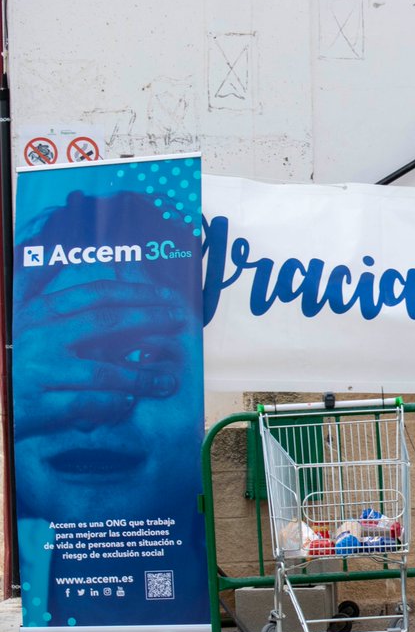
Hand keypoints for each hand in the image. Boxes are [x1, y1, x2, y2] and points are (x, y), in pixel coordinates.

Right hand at [15, 279, 186, 433]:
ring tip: (168, 381)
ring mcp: (40, 373)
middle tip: (179, 322)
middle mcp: (41, 338)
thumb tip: (45, 224)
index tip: (166, 295)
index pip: (94, 295)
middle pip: (106, 323)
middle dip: (149, 320)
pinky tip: (129, 403)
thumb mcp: (13, 307)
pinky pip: (86, 405)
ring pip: (103, 372)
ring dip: (141, 376)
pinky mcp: (37, 407)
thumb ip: (33, 276)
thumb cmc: (5, 347)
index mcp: (38, 313)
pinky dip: (110, 405)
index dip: (135, 292)